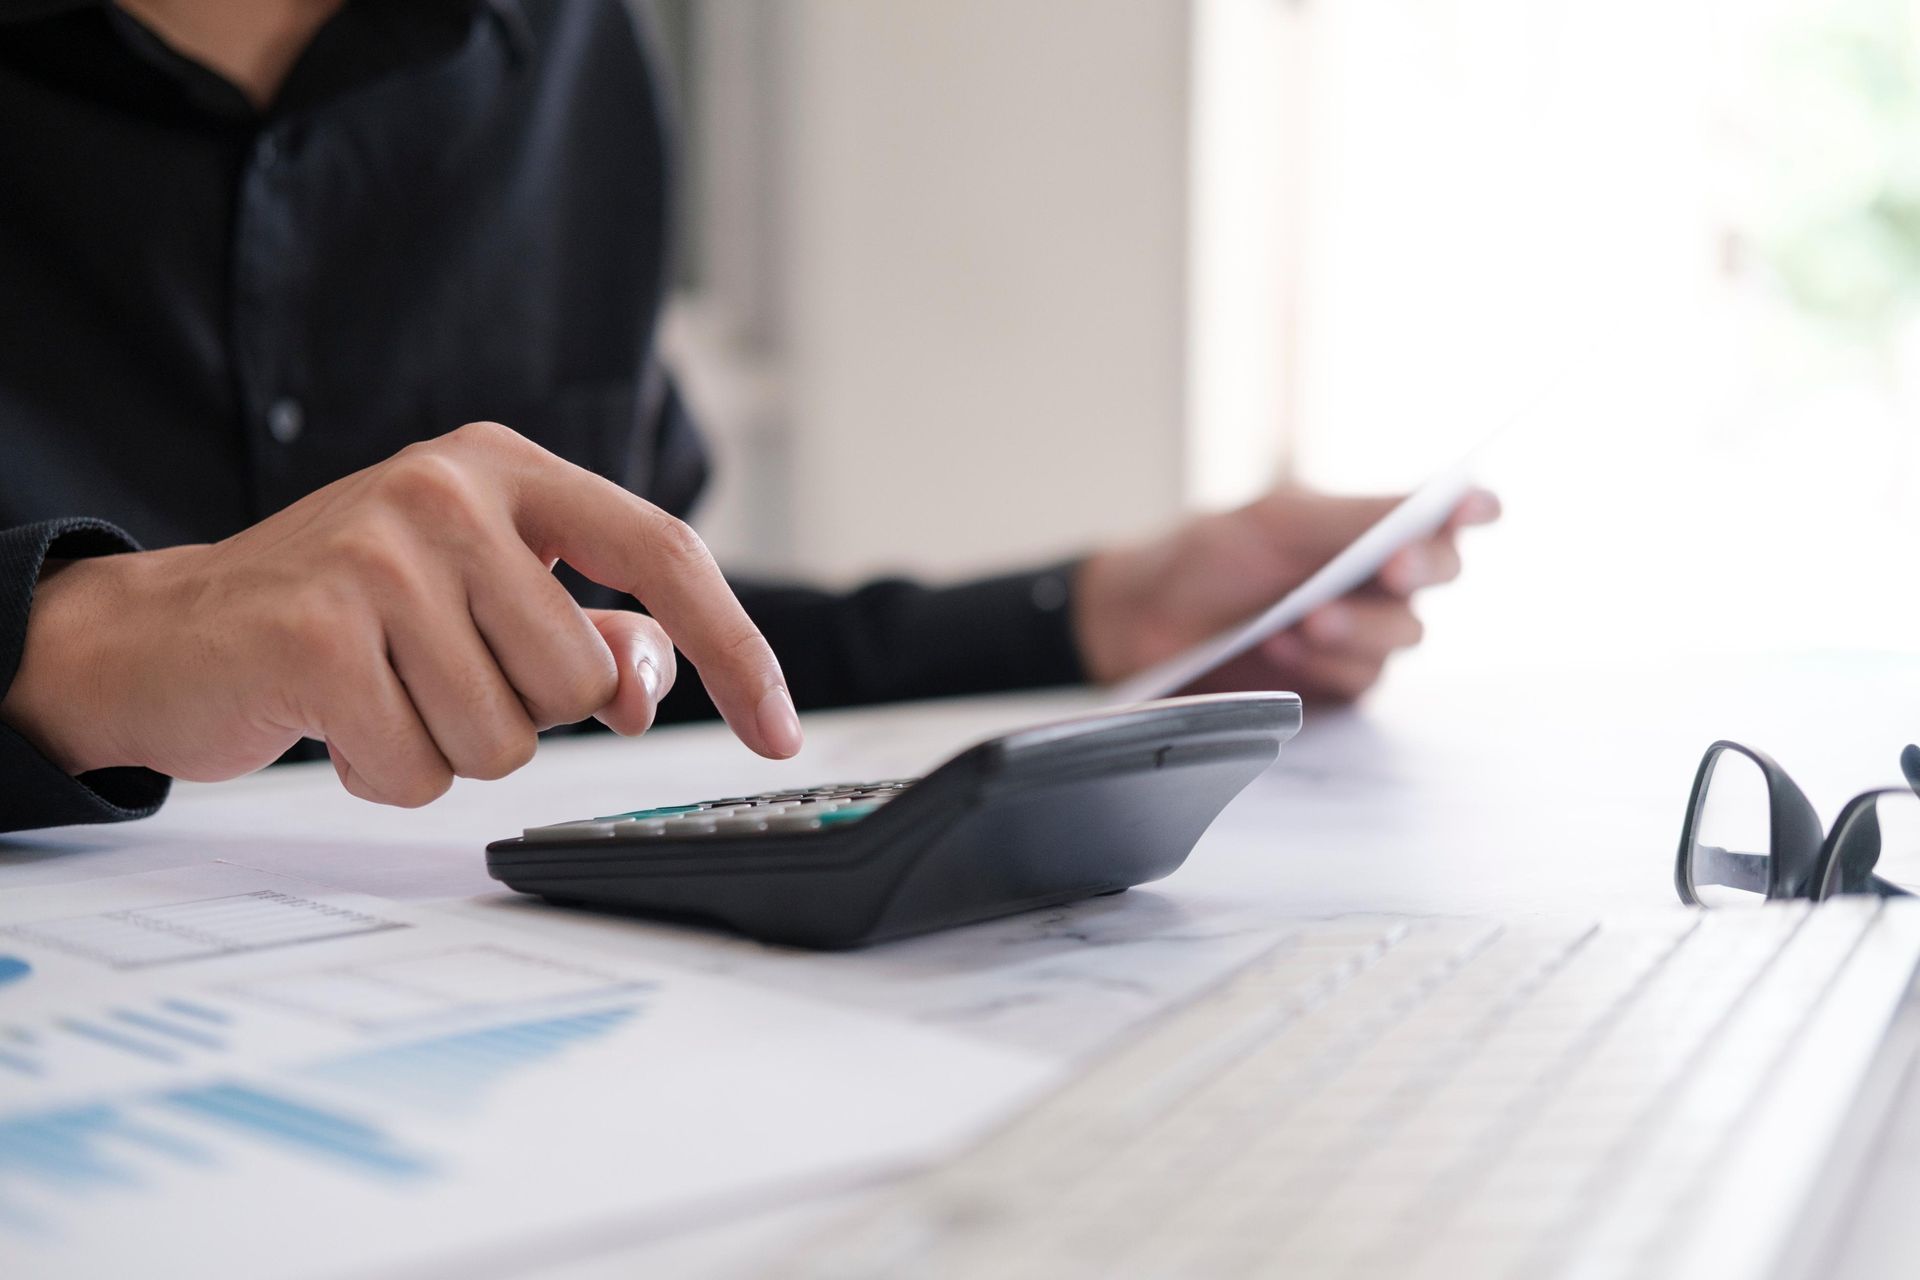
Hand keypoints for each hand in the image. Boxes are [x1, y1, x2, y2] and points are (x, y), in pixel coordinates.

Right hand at [0, 422, 802, 804]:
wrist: (163, 635)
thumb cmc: (345, 617)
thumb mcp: (479, 598)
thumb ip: (585, 630)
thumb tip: (650, 679)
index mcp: (504, 468)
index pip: (664, 555)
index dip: (737, 652)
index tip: (781, 734)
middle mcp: (447, 489)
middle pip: (579, 678)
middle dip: (519, 711)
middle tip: (432, 674)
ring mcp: (378, 553)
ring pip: (508, 737)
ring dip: (448, 749)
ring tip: (381, 694)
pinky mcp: (317, 634)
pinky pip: (421, 771)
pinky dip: (385, 774)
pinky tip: (334, 722)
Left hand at [1073, 486, 1499, 702]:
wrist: (1140, 621)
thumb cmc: (1204, 557)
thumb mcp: (1278, 523)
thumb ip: (1359, 517)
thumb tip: (1443, 499)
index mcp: (1367, 523)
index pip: (1440, 513)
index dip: (1471, 509)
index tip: (1477, 508)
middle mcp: (1375, 577)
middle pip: (1439, 575)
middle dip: (1416, 571)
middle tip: (1389, 570)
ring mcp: (1360, 632)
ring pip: (1403, 636)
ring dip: (1356, 627)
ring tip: (1297, 621)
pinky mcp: (1335, 683)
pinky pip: (1362, 680)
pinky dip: (1324, 666)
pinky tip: (1280, 650)